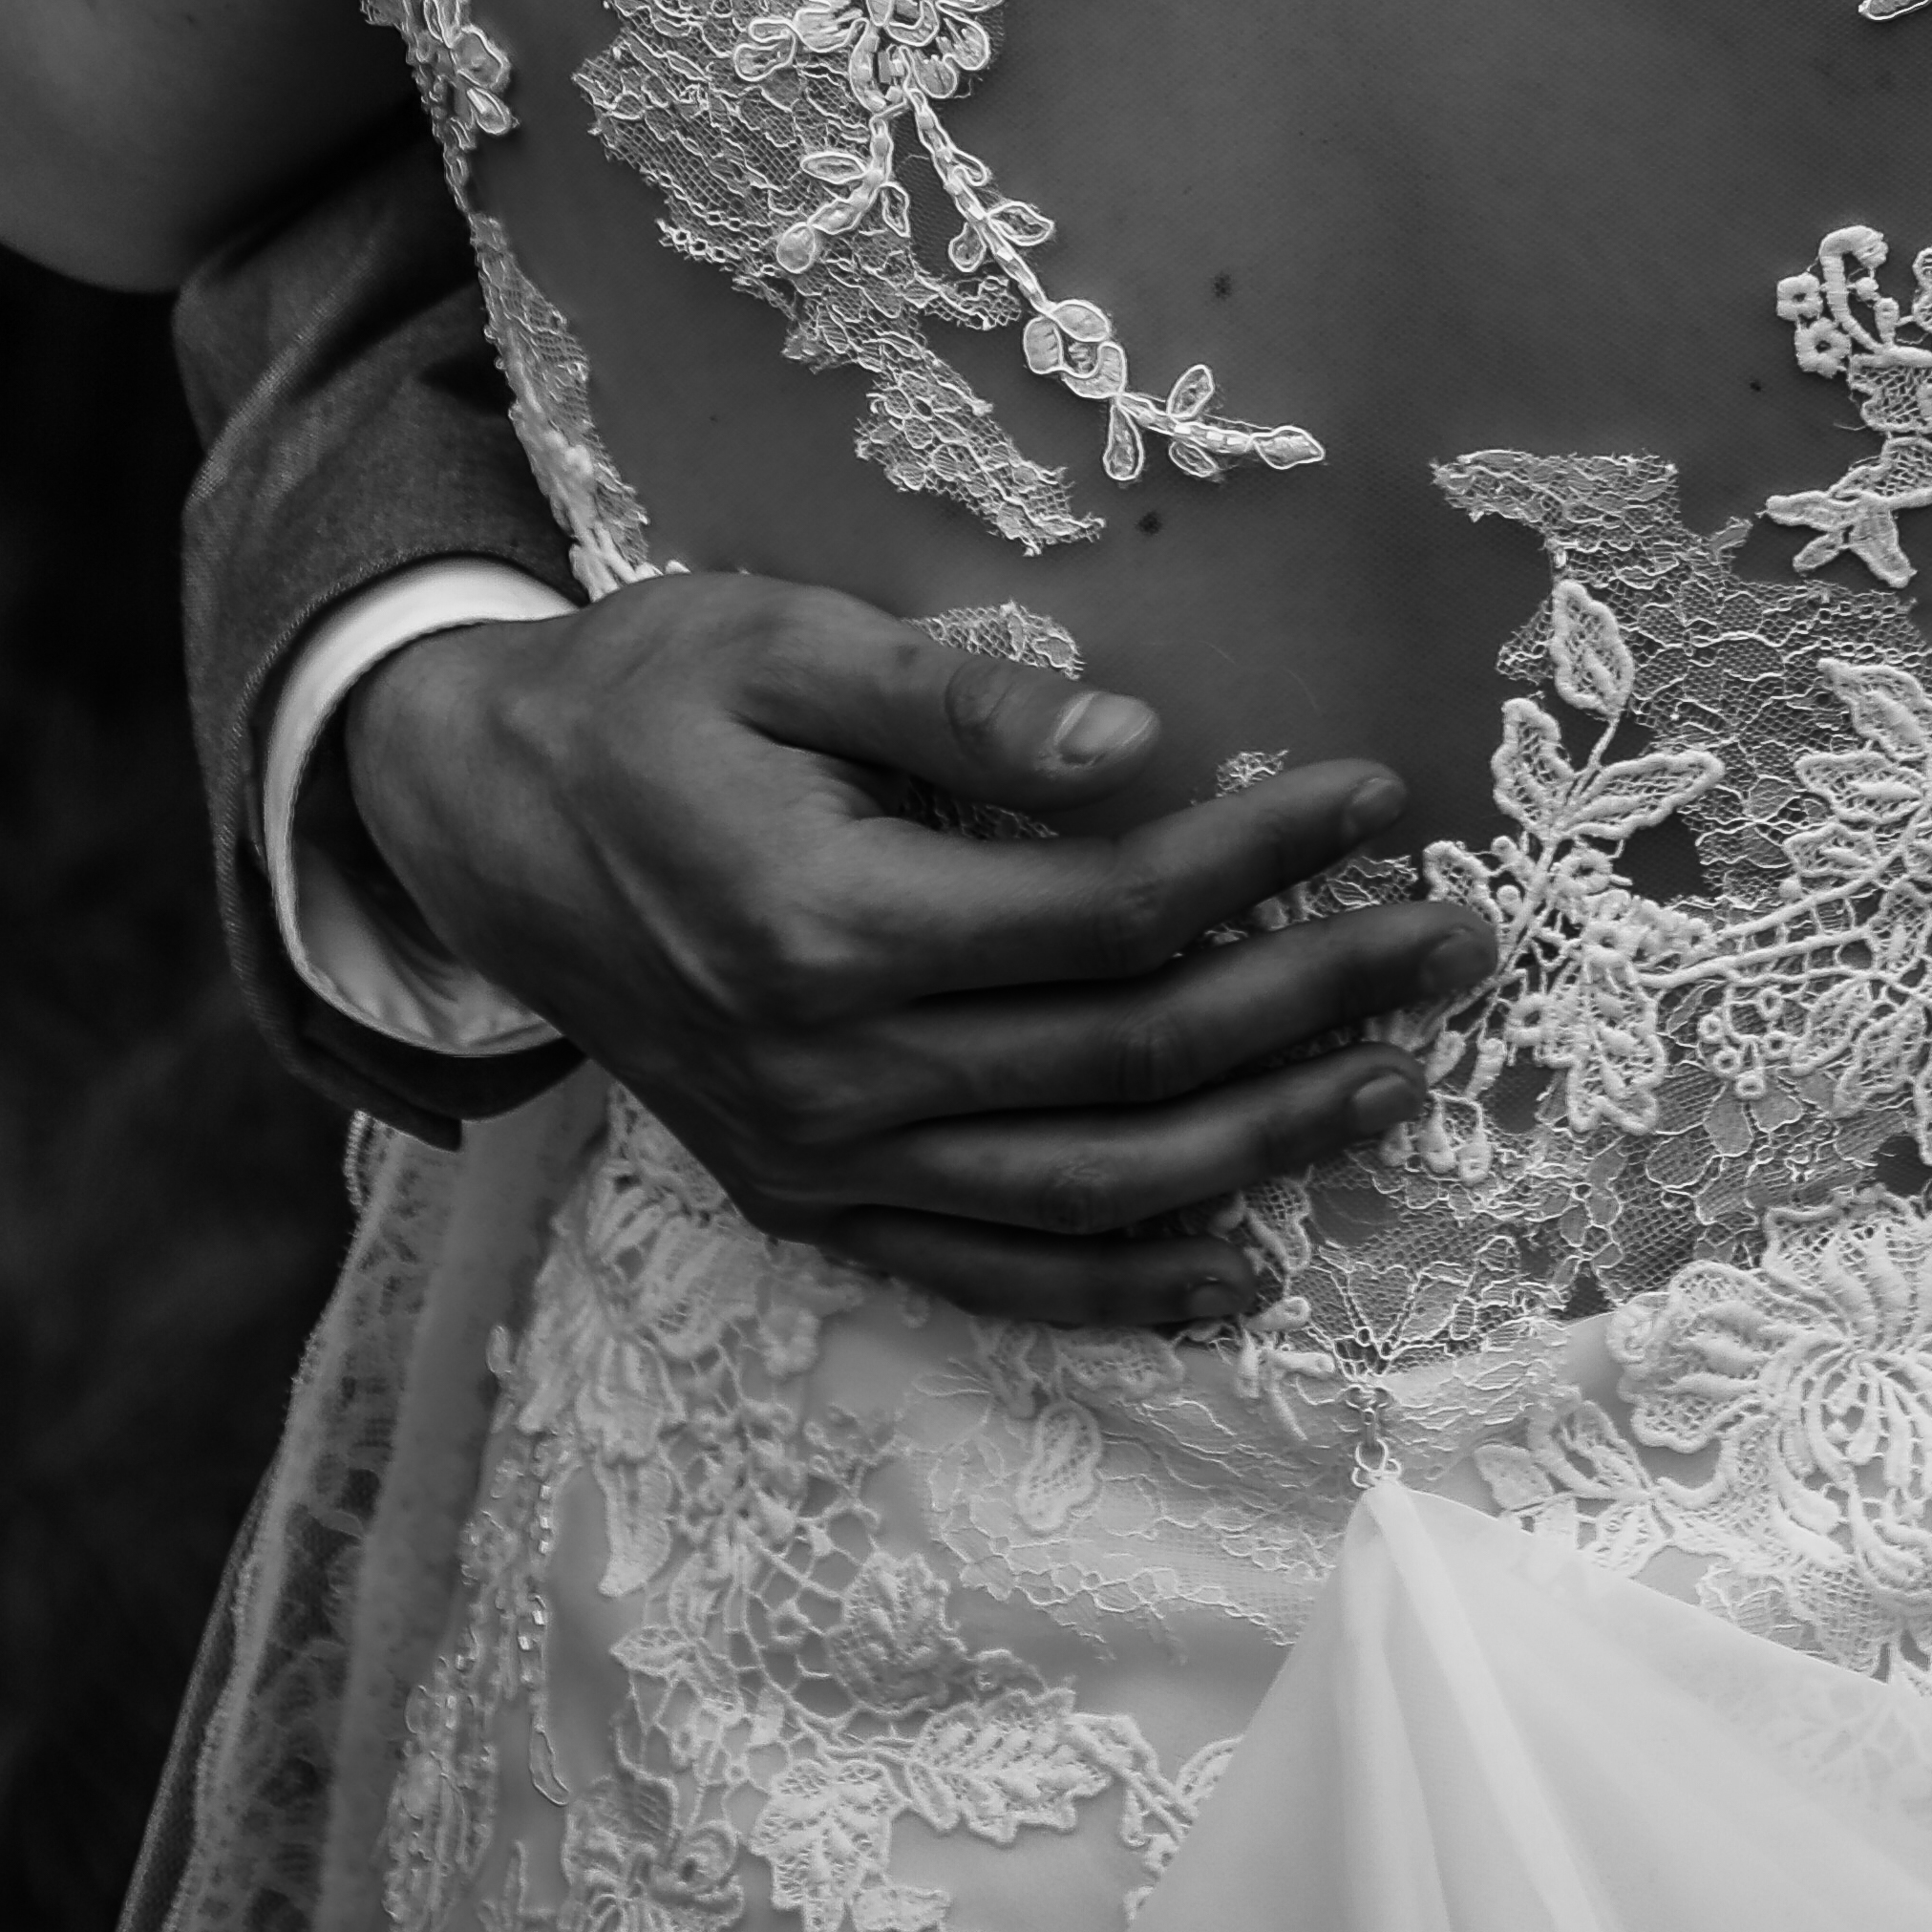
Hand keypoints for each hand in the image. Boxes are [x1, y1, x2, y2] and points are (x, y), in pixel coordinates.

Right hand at [342, 574, 1497, 1328]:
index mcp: (831, 923)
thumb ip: (960, 703)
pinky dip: (1122, 1289)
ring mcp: (817, 1159)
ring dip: (1261, 1144)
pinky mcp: (804, 1202)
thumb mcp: (781, 642)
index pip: (1109, 908)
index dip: (1260, 857)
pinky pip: (987, 1273)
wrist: (478, 823)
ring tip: (1396, 1084)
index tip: (1381, 800)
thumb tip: (1139, 746)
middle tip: (1453, 942)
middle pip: (1128, 1057)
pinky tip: (1243, 1266)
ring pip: (1087, 1188)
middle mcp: (831, 1072)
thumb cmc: (642, 699)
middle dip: (1314, 1001)